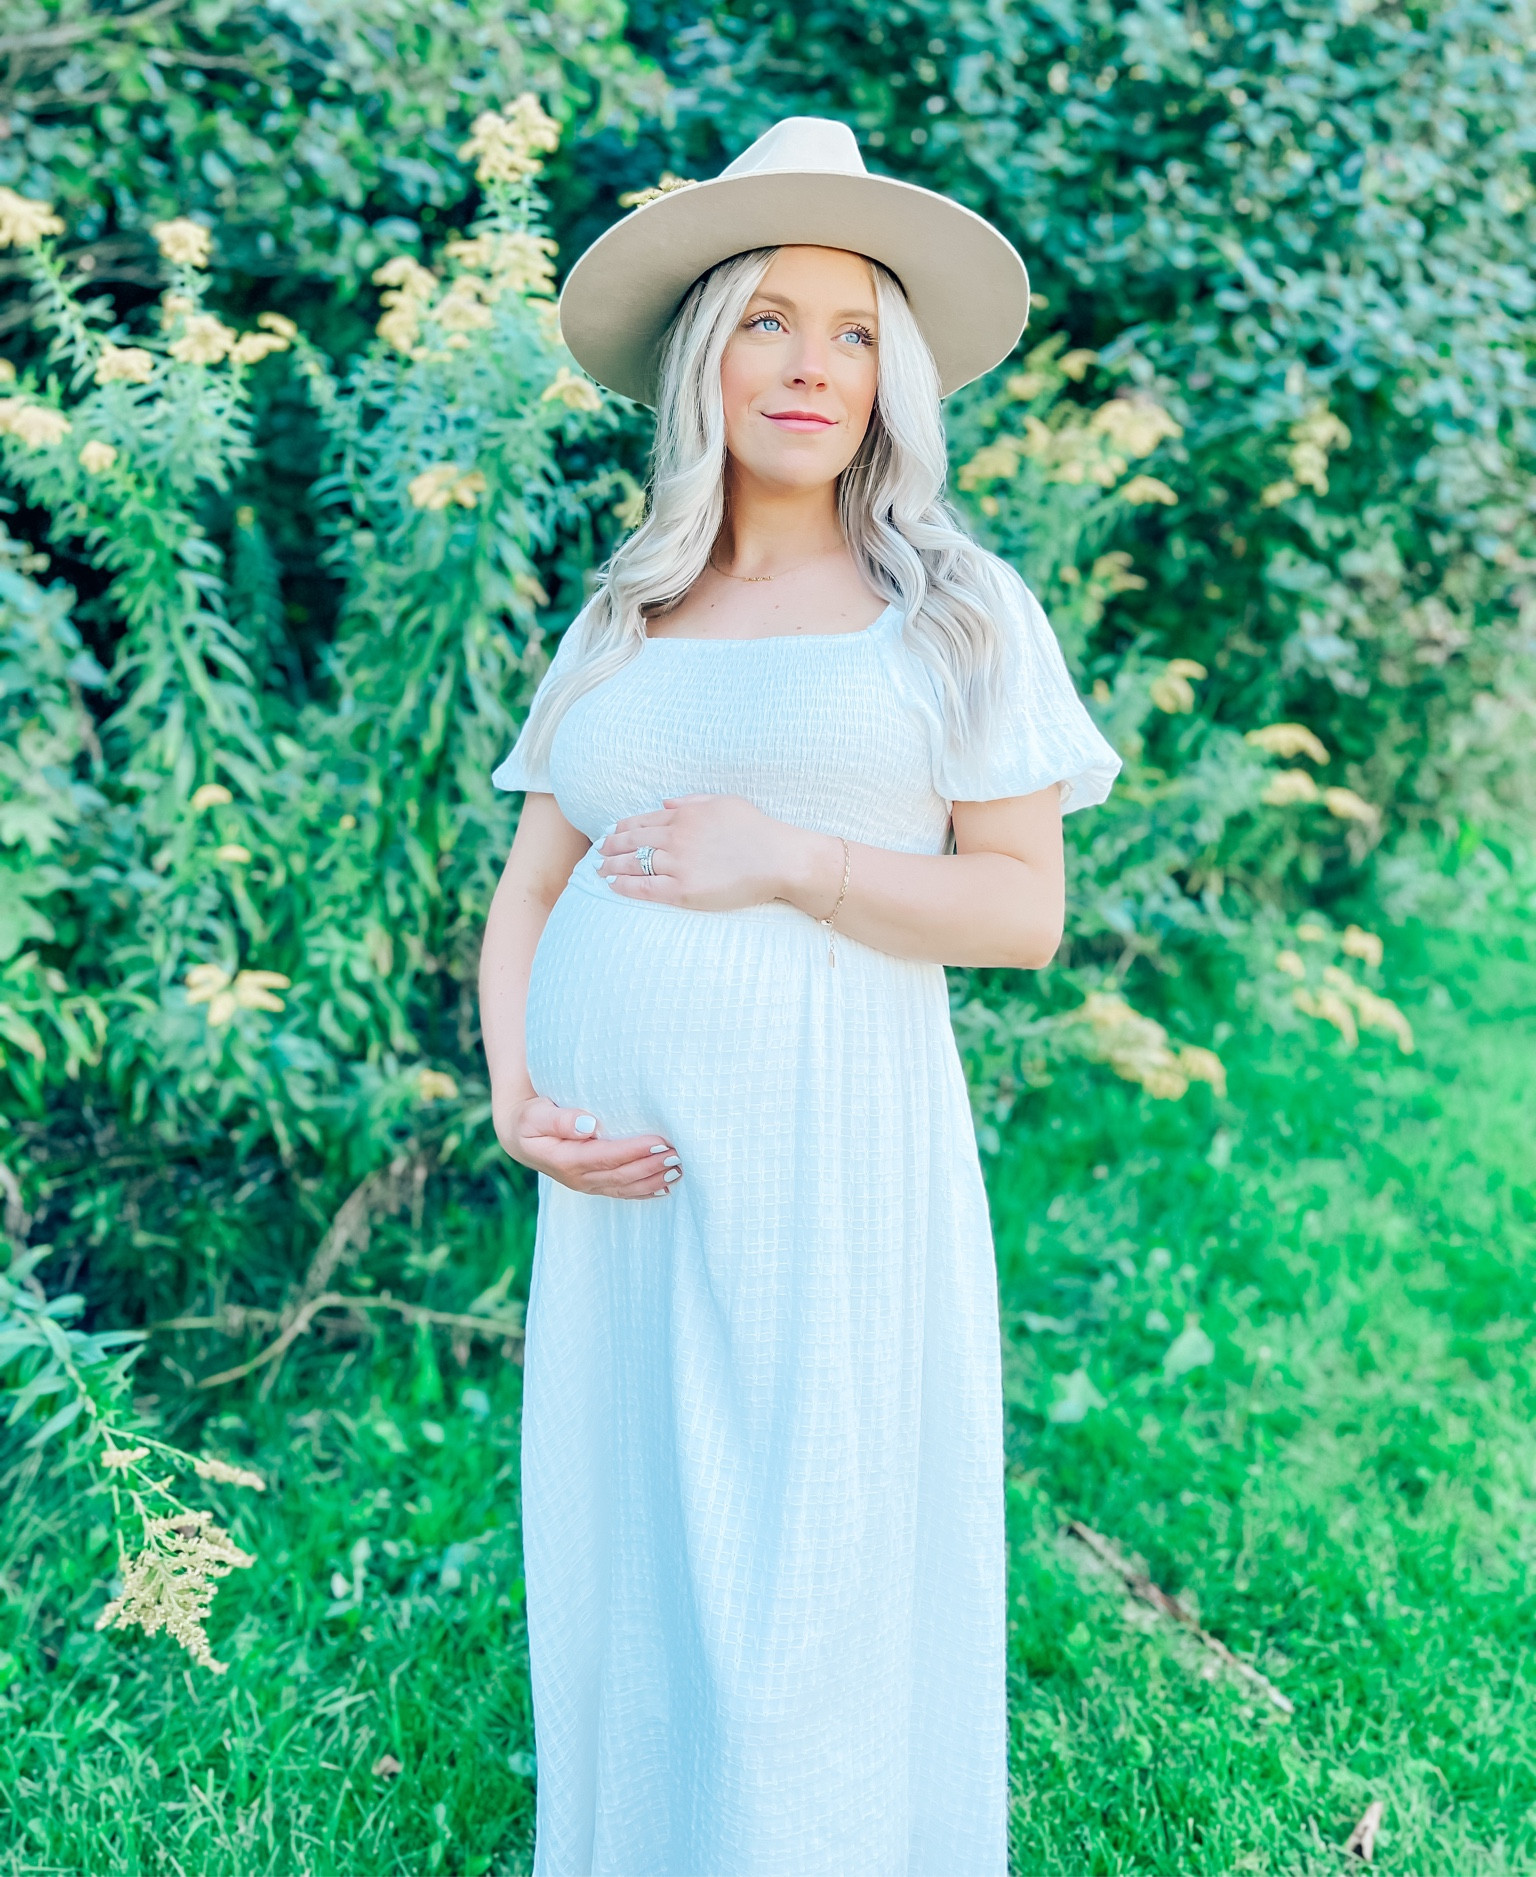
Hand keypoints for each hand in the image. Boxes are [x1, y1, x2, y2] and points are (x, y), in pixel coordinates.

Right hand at [494, 1093, 682, 1199]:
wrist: (521, 1135)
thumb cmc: (531, 1118)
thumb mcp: (535, 1115)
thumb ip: (559, 1120)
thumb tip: (587, 1124)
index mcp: (566, 1160)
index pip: (607, 1157)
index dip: (635, 1151)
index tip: (660, 1140)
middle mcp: (579, 1178)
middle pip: (622, 1176)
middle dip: (652, 1166)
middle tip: (678, 1154)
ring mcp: (588, 1184)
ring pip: (626, 1187)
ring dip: (654, 1180)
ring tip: (679, 1168)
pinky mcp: (595, 1185)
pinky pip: (623, 1192)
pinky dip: (646, 1191)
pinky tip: (666, 1186)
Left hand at [596, 794, 820, 910]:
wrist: (778, 858)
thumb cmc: (757, 830)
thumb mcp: (724, 803)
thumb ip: (692, 801)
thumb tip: (665, 802)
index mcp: (684, 816)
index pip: (642, 821)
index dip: (622, 829)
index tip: (610, 834)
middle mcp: (676, 837)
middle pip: (632, 842)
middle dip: (610, 848)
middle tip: (597, 854)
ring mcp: (678, 864)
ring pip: (634, 864)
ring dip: (612, 867)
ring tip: (599, 871)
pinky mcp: (683, 890)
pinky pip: (644, 888)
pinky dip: (625, 886)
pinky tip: (613, 886)